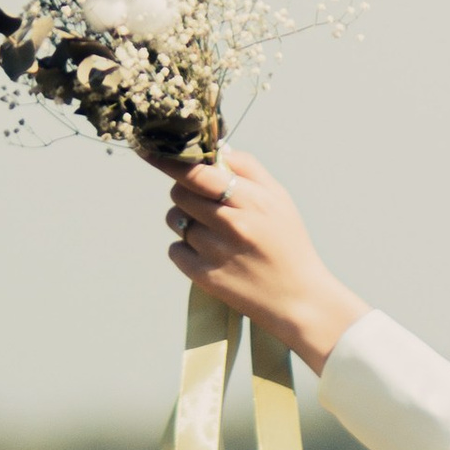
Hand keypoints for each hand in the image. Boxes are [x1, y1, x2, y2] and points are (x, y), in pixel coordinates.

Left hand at [148, 148, 366, 371]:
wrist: (300, 300)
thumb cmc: (289, 245)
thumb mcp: (280, 200)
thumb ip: (249, 169)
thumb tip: (216, 148)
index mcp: (251, 201)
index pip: (198, 172)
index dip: (170, 161)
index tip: (150, 150)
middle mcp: (232, 224)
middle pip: (179, 193)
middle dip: (186, 194)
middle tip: (208, 208)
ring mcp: (216, 251)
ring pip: (175, 220)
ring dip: (187, 223)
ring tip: (215, 237)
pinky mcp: (205, 276)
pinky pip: (175, 250)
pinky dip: (186, 251)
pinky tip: (212, 258)